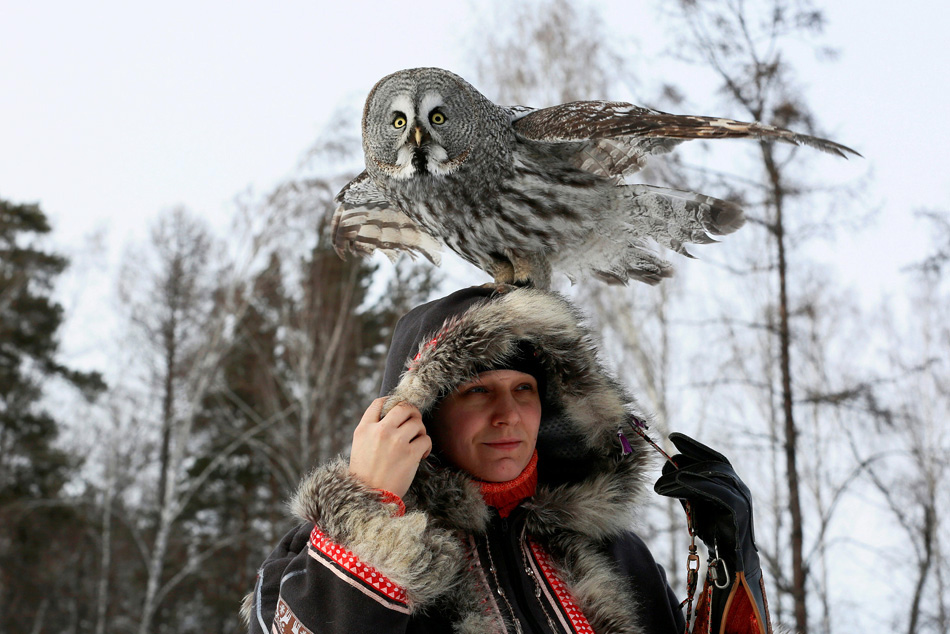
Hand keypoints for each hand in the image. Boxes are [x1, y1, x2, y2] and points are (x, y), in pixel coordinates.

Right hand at [349, 398, 431, 498]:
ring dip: (420, 431)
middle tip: (414, 421)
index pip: (379, 403)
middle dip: (412, 412)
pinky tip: (421, 454)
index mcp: (364, 428)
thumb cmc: (365, 474)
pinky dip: (426, 446)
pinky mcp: (410, 454)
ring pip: (417, 423)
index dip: (391, 402)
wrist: (369, 497)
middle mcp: (380, 431)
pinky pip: (426, 439)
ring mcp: (396, 441)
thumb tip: (392, 417)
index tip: (397, 408)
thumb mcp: (359, 446)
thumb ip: (372, 429)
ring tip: (417, 442)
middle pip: (403, 407)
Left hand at [653, 433, 756, 572]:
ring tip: (663, 475)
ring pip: (714, 476)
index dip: (695, 446)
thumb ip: (686, 488)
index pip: (714, 458)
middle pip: (715, 463)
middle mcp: (739, 488)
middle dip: (691, 453)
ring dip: (686, 473)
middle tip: (667, 451)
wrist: (733, 564)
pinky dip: (698, 484)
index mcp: (730, 485)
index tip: (674, 437)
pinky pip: (718, 492)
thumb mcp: (697, 506)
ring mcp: (742, 499)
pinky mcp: (739, 512)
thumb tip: (668, 467)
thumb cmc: (715, 535)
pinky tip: (679, 481)